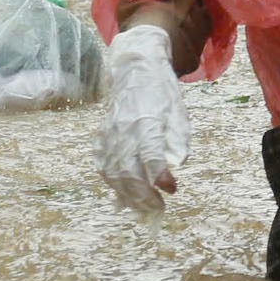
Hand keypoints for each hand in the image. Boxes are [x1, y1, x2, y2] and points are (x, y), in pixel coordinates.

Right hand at [92, 25, 190, 211]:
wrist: (135, 71)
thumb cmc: (162, 93)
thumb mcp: (179, 112)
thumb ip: (178, 139)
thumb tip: (177, 164)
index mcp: (146, 121)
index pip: (151, 154)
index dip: (160, 175)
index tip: (172, 189)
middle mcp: (123, 130)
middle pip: (129, 170)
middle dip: (144, 196)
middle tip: (158, 209)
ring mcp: (108, 135)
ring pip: (113, 173)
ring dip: (128, 196)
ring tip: (143, 209)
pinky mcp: (100, 138)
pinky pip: (103, 168)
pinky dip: (113, 186)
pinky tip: (124, 197)